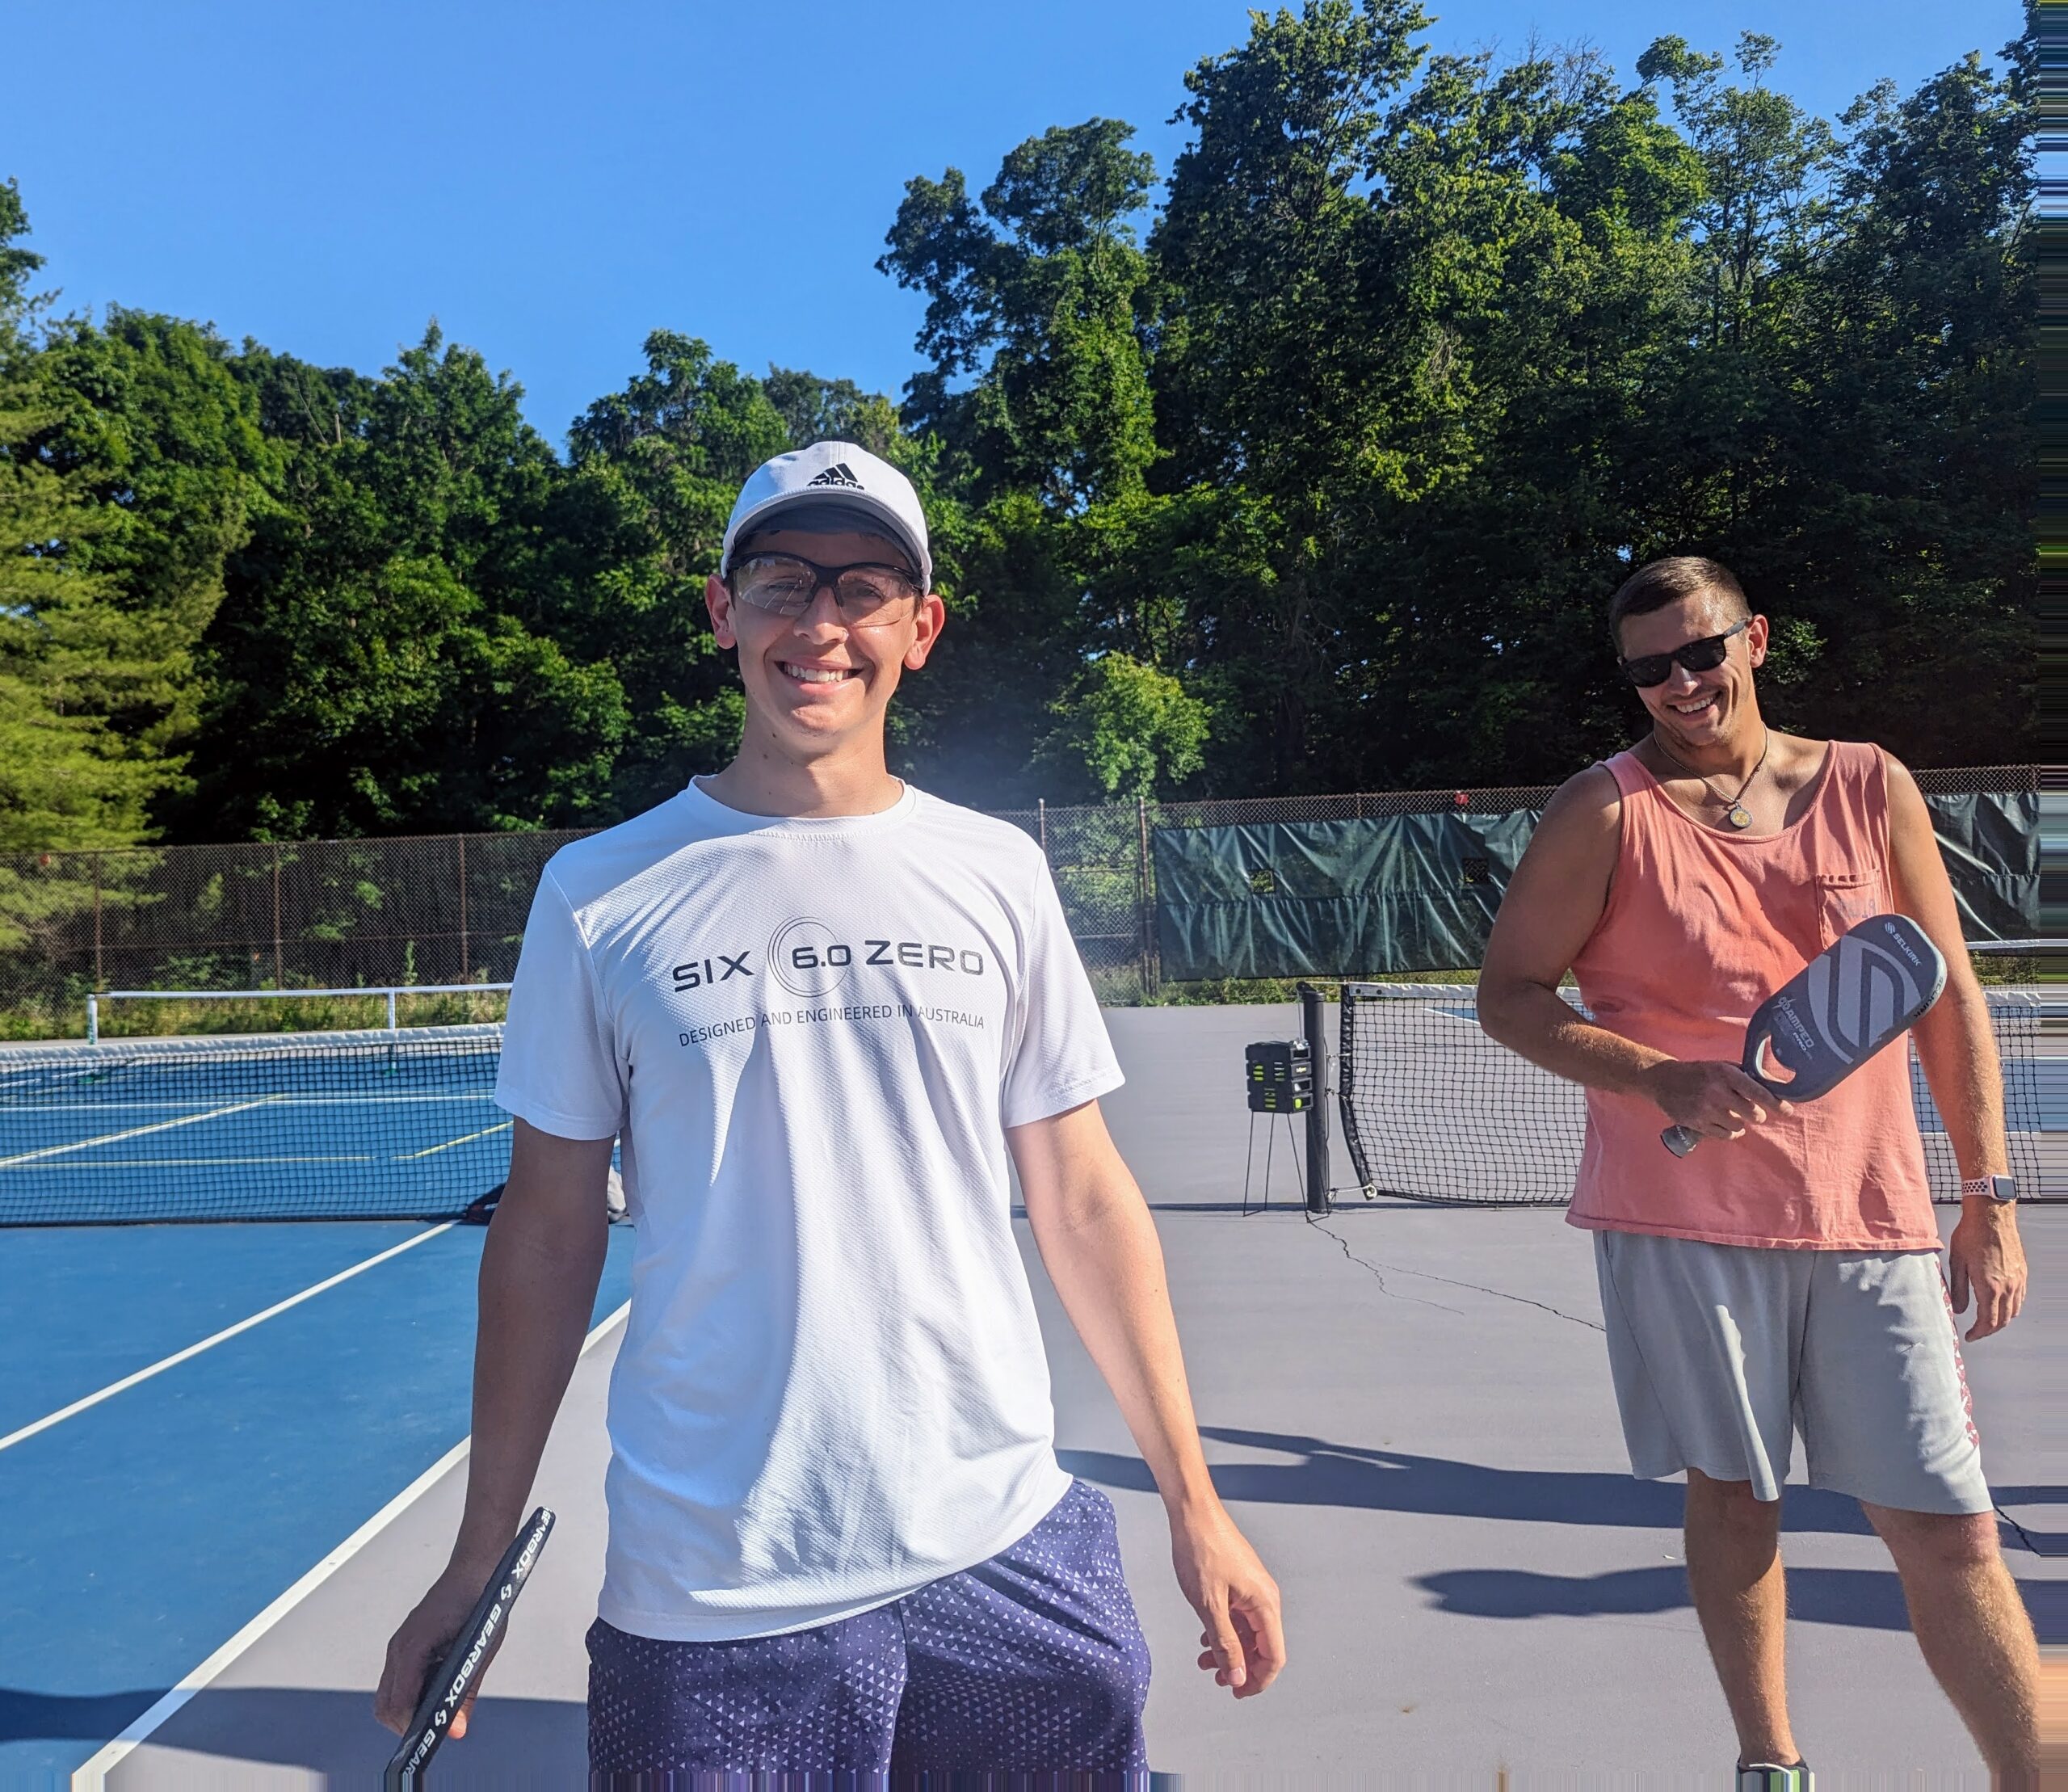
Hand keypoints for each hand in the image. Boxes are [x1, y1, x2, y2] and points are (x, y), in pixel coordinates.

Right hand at [375, 1558, 501, 1739]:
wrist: (477, 1567)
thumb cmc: (481, 1602)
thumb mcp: (479, 1651)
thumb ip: (465, 1692)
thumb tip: (456, 1729)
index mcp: (413, 1646)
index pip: (399, 1703)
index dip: (413, 1726)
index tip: (431, 1738)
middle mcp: (399, 1647)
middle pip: (385, 1705)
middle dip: (405, 1724)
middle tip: (435, 1729)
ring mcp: (399, 1644)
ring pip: (388, 1693)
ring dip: (407, 1709)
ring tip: (438, 1710)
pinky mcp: (406, 1643)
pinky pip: (398, 1678)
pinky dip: (410, 1693)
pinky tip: (436, 1689)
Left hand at [1169, 1498, 1283, 1698]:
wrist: (1192, 1512)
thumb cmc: (1201, 1550)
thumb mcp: (1208, 1605)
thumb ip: (1225, 1644)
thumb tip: (1239, 1677)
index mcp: (1265, 1604)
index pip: (1273, 1656)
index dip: (1258, 1681)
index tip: (1236, 1693)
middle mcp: (1265, 1597)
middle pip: (1262, 1646)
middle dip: (1240, 1667)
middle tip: (1216, 1679)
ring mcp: (1252, 1589)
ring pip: (1248, 1632)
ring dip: (1229, 1650)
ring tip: (1204, 1659)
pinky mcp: (1240, 1582)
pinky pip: (1239, 1616)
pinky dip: (1224, 1631)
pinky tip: (1205, 1636)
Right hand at [1644, 1059, 1790, 1142]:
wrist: (1664, 1080)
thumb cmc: (1700, 1073)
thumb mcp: (1723, 1067)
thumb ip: (1749, 1077)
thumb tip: (1779, 1087)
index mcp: (1726, 1074)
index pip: (1759, 1092)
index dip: (1776, 1104)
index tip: (1788, 1110)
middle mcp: (1717, 1092)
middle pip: (1753, 1114)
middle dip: (1756, 1114)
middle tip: (1751, 1111)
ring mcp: (1706, 1110)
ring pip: (1739, 1126)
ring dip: (1739, 1122)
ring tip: (1729, 1113)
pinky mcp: (1697, 1124)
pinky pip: (1725, 1135)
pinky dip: (1729, 1131)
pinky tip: (1722, 1122)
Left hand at [1948, 1205, 2025, 1340]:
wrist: (1991, 1215)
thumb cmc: (1970, 1235)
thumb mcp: (1957, 1263)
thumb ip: (1958, 1289)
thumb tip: (1958, 1310)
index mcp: (1989, 1287)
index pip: (1988, 1321)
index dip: (1979, 1332)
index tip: (1970, 1336)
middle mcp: (2007, 1286)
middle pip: (2003, 1320)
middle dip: (1989, 1330)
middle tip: (1977, 1332)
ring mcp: (2017, 1279)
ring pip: (2014, 1310)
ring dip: (2002, 1320)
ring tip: (1987, 1321)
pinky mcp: (2022, 1272)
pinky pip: (2020, 1297)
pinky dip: (2011, 1307)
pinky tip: (2000, 1304)